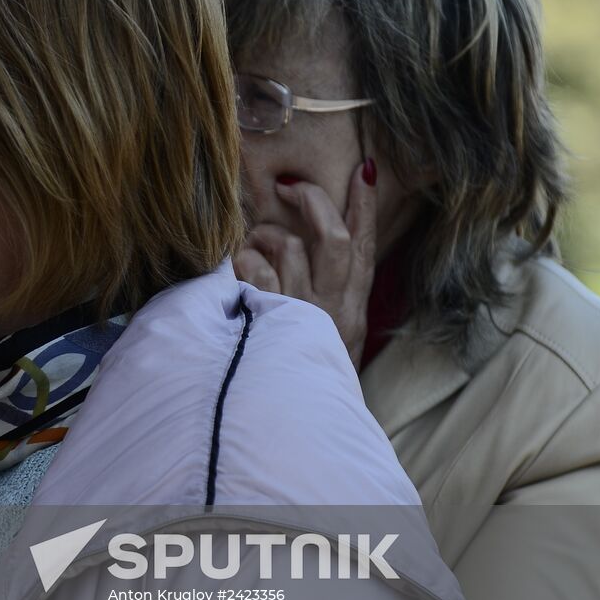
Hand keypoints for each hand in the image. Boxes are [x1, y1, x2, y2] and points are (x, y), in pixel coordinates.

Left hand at [233, 161, 377, 365]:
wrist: (299, 428)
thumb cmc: (310, 375)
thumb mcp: (335, 337)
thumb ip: (329, 295)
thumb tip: (308, 247)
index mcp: (352, 310)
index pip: (365, 247)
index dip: (365, 207)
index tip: (364, 170)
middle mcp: (331, 309)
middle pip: (334, 237)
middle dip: (313, 201)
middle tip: (290, 186)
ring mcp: (299, 314)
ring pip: (289, 246)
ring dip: (266, 235)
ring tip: (253, 246)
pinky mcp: (268, 323)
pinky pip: (254, 271)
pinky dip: (243, 262)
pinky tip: (235, 272)